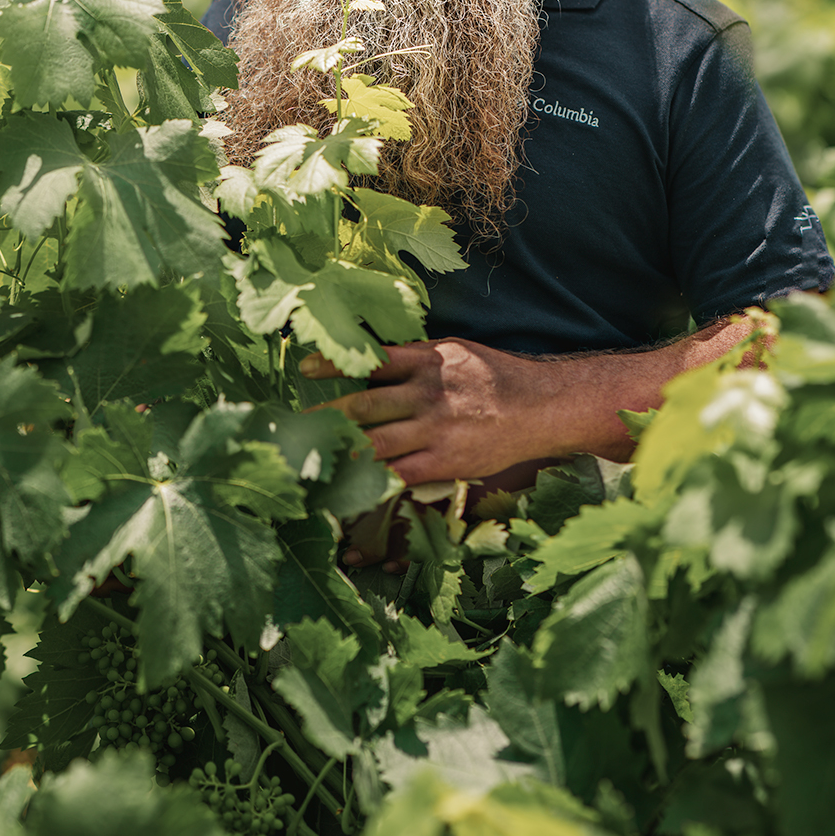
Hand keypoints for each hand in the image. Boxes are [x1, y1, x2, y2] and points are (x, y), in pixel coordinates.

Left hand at [301, 338, 543, 487]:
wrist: (540, 408)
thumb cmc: (493, 377)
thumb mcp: (454, 352)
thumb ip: (414, 359)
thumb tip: (370, 361)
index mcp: (428, 360)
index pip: (371, 360)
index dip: (335, 364)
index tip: (304, 367)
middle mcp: (427, 393)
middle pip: (364, 405)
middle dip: (326, 415)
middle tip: (294, 422)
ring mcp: (435, 430)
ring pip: (374, 442)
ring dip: (339, 450)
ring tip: (310, 455)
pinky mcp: (444, 461)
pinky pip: (398, 474)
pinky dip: (370, 479)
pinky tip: (347, 483)